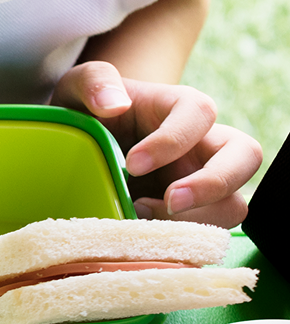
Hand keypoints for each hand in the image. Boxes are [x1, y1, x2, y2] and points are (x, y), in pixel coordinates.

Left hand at [53, 61, 261, 225]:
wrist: (81, 148)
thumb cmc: (87, 113)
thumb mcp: (78, 87)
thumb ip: (94, 81)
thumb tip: (113, 103)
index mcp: (180, 108)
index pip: (200, 113)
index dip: (173, 140)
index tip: (132, 163)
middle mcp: (202, 145)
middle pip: (245, 157)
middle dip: (213, 183)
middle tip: (168, 202)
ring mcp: (200, 183)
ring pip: (234, 203)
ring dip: (197, 219)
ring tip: (144, 220)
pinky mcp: (187, 216)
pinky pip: (204, 234)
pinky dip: (180, 242)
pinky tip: (142, 238)